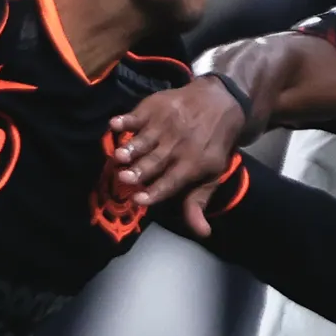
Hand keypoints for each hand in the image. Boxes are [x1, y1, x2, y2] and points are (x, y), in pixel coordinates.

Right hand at [109, 80, 249, 216]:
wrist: (220, 103)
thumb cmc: (211, 146)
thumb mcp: (212, 175)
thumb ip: (198, 202)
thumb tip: (202, 232)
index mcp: (193, 165)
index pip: (172, 181)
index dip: (156, 191)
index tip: (139, 200)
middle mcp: (178, 145)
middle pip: (156, 162)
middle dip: (140, 171)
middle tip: (124, 178)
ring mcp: (166, 125)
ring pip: (145, 140)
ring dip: (131, 148)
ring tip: (119, 156)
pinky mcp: (155, 107)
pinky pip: (138, 115)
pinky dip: (127, 120)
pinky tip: (115, 124)